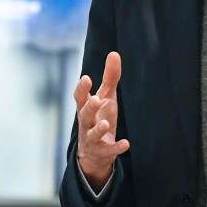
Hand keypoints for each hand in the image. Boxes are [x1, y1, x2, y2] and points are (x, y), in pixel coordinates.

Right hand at [73, 51, 130, 190]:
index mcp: (86, 108)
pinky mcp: (102, 152)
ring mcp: (92, 139)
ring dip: (98, 129)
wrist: (95, 153)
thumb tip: (114, 53)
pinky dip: (116, 147)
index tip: (86, 79)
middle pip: (84, 115)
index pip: (80, 98)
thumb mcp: (106, 97)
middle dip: (89, 108)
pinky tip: (126, 143)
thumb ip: (110, 78)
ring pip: (92, 135)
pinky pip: (109, 150)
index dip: (82, 89)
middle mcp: (86, 123)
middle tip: (95, 100)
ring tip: (105, 124)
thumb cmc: (99, 117)